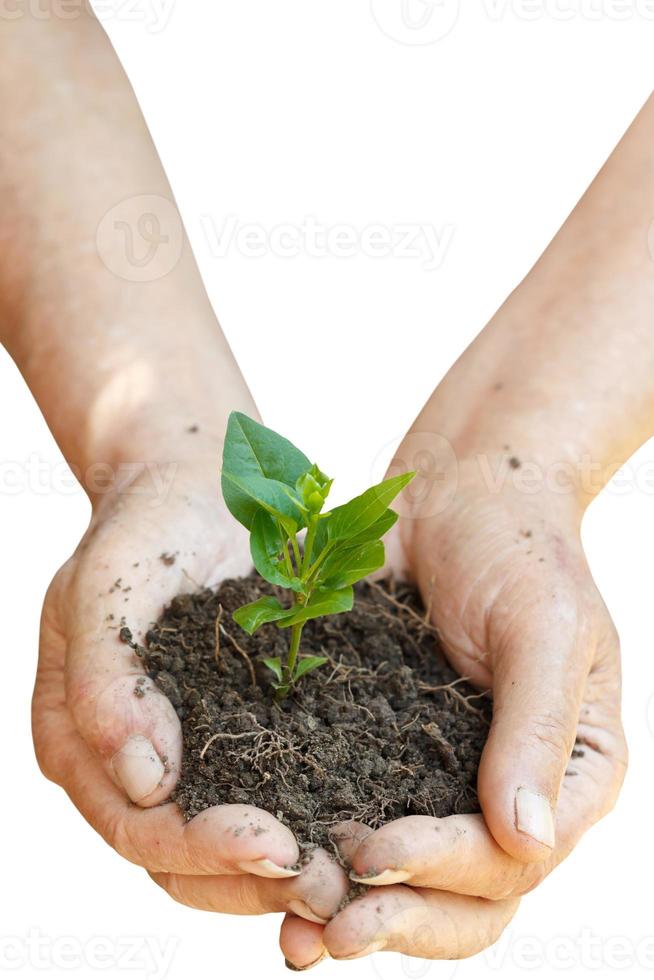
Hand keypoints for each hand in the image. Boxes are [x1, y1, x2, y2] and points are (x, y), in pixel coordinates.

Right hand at [32, 460, 348, 924]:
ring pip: (230, 848)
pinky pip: (277, 794)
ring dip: (289, 873)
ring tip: (355, 877)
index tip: (273, 844)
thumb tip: (142, 779)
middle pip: (182, 860)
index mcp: (82, 741)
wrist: (196, 486)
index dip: (200, 848)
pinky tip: (366, 829)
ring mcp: (191, 754)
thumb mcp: (106, 583)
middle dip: (252, 882)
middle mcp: (132, 765)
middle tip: (329, 886)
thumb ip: (107, 678)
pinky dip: (315, 821)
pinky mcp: (246, 733)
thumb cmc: (143, 528)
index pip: (135, 826)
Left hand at [295, 454, 625, 965]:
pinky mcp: (386, 750)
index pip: (515, 857)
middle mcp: (511, 791)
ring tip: (297, 934)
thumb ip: (536, 728)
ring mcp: (445, 776)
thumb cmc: (520, 547)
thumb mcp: (547, 628)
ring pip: (412, 878)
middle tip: (330, 931)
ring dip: (356, 913)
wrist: (461, 492)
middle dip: (399, 919)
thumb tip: (526, 843)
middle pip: (467, 897)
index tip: (376, 852)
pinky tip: (274, 870)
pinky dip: (321, 853)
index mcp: (571, 772)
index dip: (447, 867)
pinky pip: (360, 814)